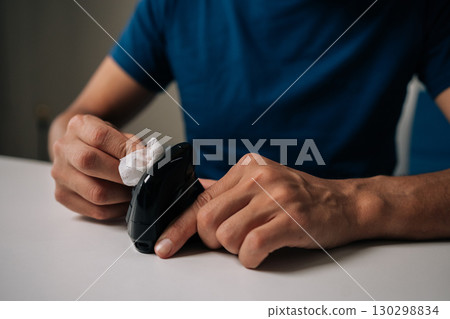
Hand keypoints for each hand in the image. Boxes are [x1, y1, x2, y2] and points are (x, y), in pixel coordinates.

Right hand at [51, 114, 134, 219]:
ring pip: (95, 192)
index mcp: (79, 126)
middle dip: (122, 174)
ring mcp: (60, 173)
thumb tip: (148, 161)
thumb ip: (133, 146)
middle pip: (89, 162)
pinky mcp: (62, 195)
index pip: (100, 137)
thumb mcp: (118, 135)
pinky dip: (116, 209)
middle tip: (139, 179)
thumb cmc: (104, 143)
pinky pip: (95, 210)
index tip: (144, 161)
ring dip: (122, 195)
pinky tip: (124, 202)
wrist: (78, 149)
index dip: (126, 150)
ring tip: (134, 190)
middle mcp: (64, 148)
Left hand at [155, 153, 371, 267]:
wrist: (344, 203)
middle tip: (230, 241)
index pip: (199, 199)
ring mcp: (276, 197)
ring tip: (253, 242)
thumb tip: (193, 202)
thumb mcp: (263, 184)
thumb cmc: (300, 197)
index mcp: (246, 169)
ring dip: (234, 249)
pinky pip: (251, 246)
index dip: (178, 226)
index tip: (165, 245)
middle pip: (207, 220)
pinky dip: (250, 258)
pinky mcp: (291, 219)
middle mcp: (258, 178)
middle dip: (212, 240)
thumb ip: (229, 192)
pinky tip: (261, 252)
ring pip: (226, 235)